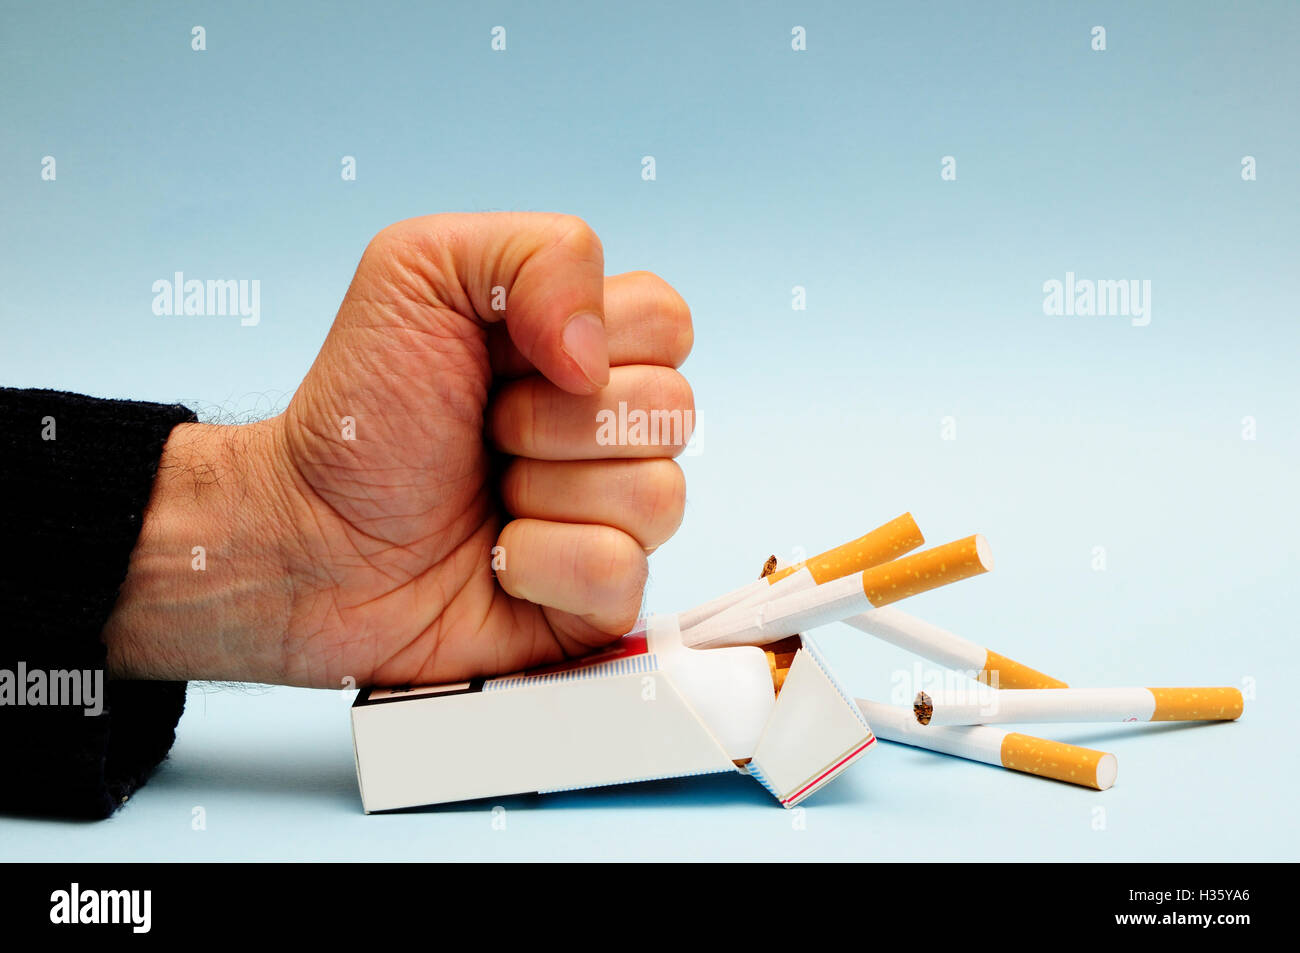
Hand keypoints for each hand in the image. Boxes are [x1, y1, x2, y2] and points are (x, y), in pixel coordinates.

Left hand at [104, 213, 693, 687]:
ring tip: (488, 498)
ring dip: (546, 492)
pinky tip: (497, 560)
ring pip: (658, 496)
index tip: (506, 360)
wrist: (306, 537)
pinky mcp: (600, 603)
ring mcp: (612, 520)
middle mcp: (611, 434)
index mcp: (586, 350)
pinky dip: (542, 564)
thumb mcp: (419, 270)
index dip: (591, 338)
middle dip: (553, 421)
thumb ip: (539, 253)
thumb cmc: (360, 415)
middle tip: (484, 433)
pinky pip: (621, 574)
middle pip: (674, 409)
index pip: (669, 322)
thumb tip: (599, 355)